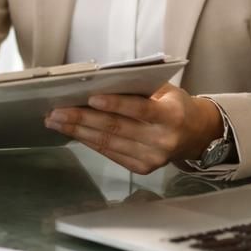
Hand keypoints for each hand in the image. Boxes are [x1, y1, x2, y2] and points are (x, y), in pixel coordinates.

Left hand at [43, 84, 222, 174]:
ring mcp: (152, 158)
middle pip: (116, 128)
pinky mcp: (142, 168)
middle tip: (55, 110)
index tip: (90, 97)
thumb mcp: (164, 90)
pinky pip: (110, 153)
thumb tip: (97, 82)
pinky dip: (88, 141)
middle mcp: (162, 140)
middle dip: (81, 118)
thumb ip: (137, 87)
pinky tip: (72, 132)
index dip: (115, 104)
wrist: (196, 135)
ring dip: (77, 131)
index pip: (139, 109)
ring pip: (108, 142)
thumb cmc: (174, 105)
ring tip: (55, 121)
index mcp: (171, 116)